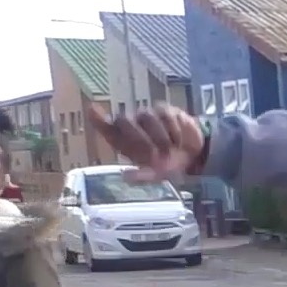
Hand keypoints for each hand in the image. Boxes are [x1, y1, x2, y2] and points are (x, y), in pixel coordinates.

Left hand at [87, 104, 207, 180]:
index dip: (98, 119)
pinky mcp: (167, 111)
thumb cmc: (167, 164)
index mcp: (124, 140)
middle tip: (153, 157)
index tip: (93, 110)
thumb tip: (126, 176)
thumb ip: (142, 176)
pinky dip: (173, 132)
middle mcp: (132, 124)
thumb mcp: (156, 175)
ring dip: (159, 138)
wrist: (194, 155)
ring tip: (168, 152)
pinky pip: (166, 117)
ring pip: (147, 117)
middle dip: (137, 138)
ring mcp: (149, 116)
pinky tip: (178, 142)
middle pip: (123, 120)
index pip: (106, 126)